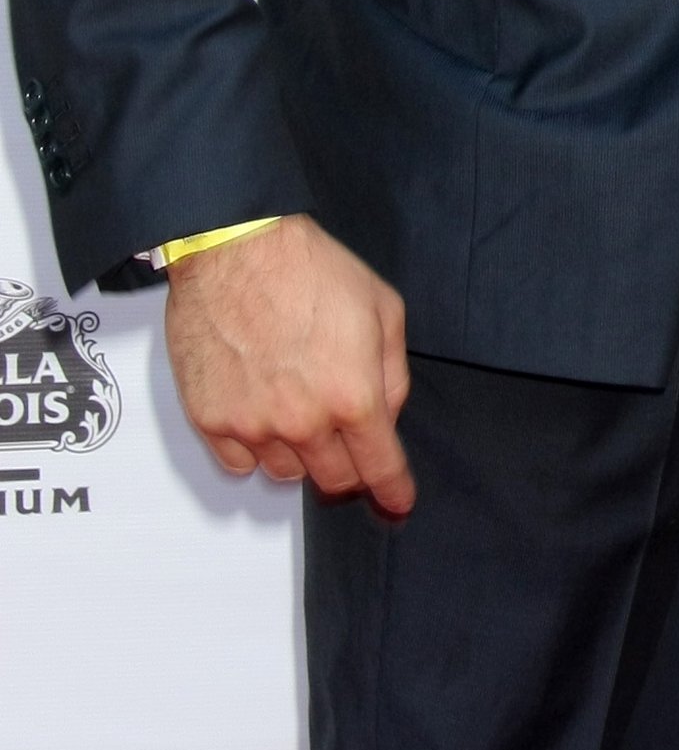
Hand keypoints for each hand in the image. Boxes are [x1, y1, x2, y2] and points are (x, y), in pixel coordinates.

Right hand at [164, 216, 414, 514]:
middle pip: (333, 480)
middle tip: (345, 437)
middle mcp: (303, 423)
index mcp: (353, 397)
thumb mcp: (383, 310)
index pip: (379, 469)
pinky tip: (261, 411)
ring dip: (301, 454)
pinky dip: (255, 449)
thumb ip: (392, 375)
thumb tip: (386, 418)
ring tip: (297, 405)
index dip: (393, 491)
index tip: (397, 502)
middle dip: (348, 466)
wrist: (235, 247)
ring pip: (287, 474)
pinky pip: (240, 464)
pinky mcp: (210, 421)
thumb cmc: (310, 269)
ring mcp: (252, 426)